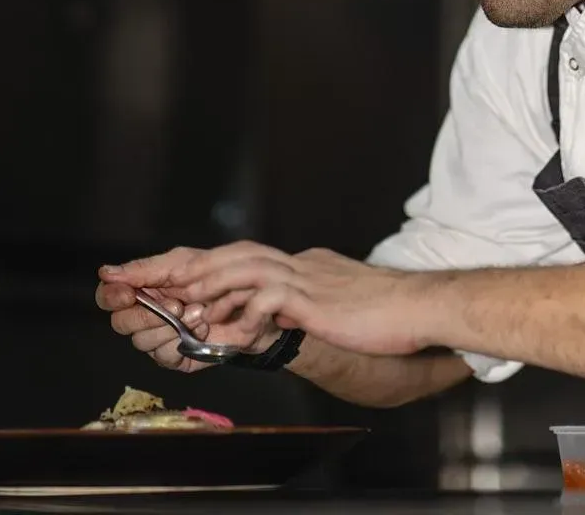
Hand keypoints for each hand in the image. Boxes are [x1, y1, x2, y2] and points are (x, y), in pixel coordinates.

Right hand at [95, 247, 280, 371]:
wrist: (252, 298)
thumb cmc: (217, 276)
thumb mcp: (183, 263)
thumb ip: (145, 269)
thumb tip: (106, 272)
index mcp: (143, 289)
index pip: (109, 298)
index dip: (112, 297)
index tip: (127, 294)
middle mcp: (146, 316)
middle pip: (120, 323)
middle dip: (146, 314)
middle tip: (176, 303)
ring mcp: (160, 339)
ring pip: (141, 340)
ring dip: (170, 324)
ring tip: (199, 311)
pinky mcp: (177, 357)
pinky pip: (164, 355)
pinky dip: (182, 339)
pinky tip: (202, 327)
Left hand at [169, 242, 435, 356]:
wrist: (423, 306)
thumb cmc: (390, 312)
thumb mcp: (341, 303)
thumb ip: (311, 302)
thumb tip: (285, 311)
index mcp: (308, 265)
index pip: (249, 257)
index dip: (212, 265)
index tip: (181, 277)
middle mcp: (304, 265)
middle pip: (238, 252)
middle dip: (195, 264)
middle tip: (161, 275)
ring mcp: (309, 279)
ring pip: (246, 267)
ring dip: (209, 281)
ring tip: (179, 298)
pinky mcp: (317, 301)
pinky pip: (269, 300)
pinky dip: (243, 313)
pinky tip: (227, 331)